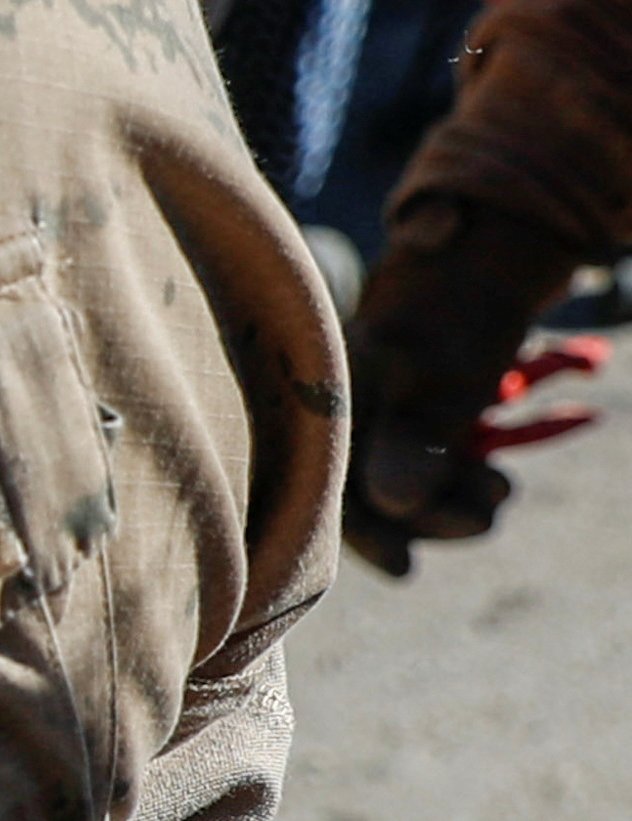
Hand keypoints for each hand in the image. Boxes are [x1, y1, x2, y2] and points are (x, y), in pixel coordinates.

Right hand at [347, 196, 606, 573]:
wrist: (484, 251)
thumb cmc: (453, 310)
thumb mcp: (437, 379)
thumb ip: (412, 445)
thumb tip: (397, 509)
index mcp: (321, 396)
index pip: (323, 481)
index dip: (361, 531)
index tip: (406, 569)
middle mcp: (335, 406)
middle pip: (363, 488)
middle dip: (427, 512)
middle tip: (488, 512)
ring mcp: (368, 408)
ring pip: (399, 478)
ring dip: (449, 497)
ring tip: (499, 491)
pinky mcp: (401, 408)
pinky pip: (419, 460)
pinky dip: (454, 476)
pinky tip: (492, 476)